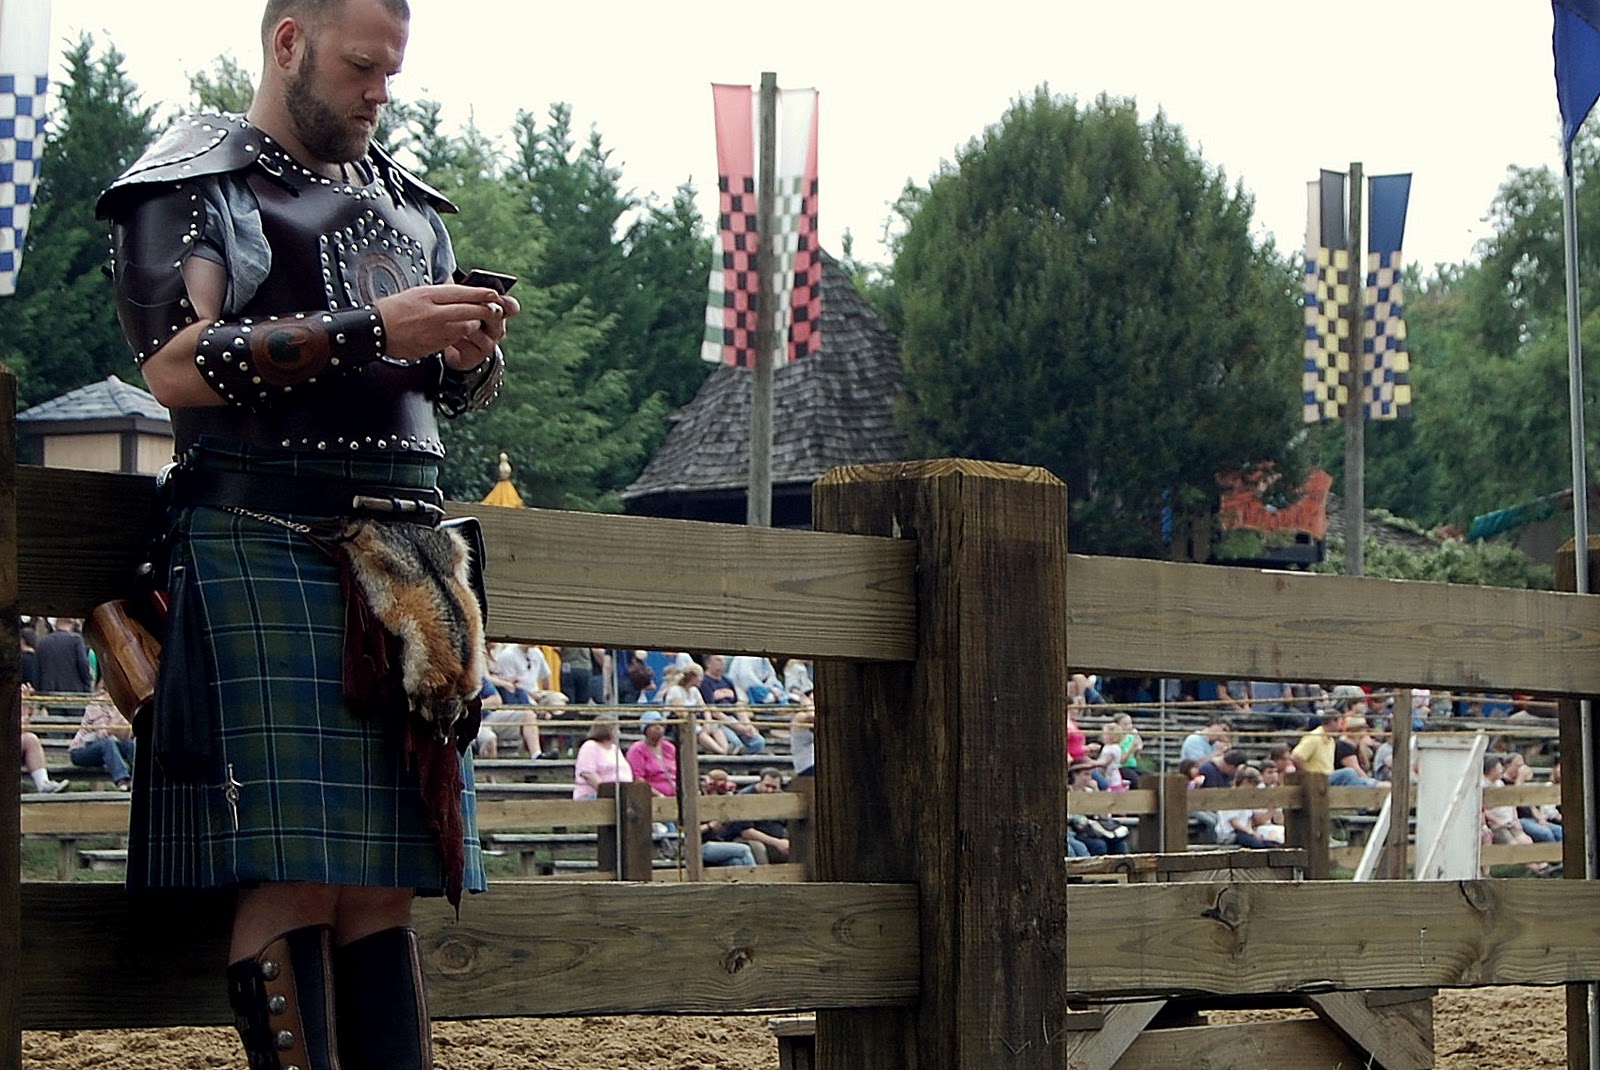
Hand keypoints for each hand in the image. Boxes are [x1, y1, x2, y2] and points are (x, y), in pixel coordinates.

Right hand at [373, 284, 520, 364]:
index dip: (481, 293)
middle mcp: (433, 312)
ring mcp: (434, 330)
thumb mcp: (416, 293)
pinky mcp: (433, 345)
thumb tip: (460, 291)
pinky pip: (455, 339)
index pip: (461, 292)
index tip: (494, 293)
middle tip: (497, 310)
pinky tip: (461, 331)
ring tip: (476, 320)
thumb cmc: (394, 309)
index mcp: (427, 295)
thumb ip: (439, 293)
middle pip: (468, 310)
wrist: (375, 331)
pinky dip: (461, 335)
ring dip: (474, 323)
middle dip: (486, 310)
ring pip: (466, 326)